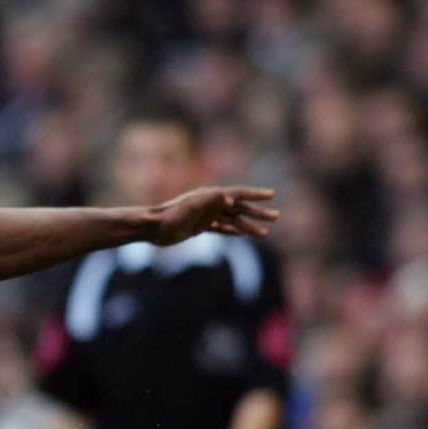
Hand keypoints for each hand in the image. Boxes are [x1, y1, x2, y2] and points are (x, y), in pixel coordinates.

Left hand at [147, 187, 278, 244]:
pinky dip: (233, 231)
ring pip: (233, 220)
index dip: (255, 194)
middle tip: (276, 217)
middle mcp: (210, 204)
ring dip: (249, 226)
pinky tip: (242, 234)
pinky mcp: (199, 227)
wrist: (151, 228)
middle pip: (239, 207)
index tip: (272, 195)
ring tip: (264, 234)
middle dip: (258, 212)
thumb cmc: (169, 217)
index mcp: (211, 196)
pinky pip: (221, 228)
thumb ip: (210, 202)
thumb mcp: (190, 208)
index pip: (238, 194)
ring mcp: (205, 216)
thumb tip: (231, 198)